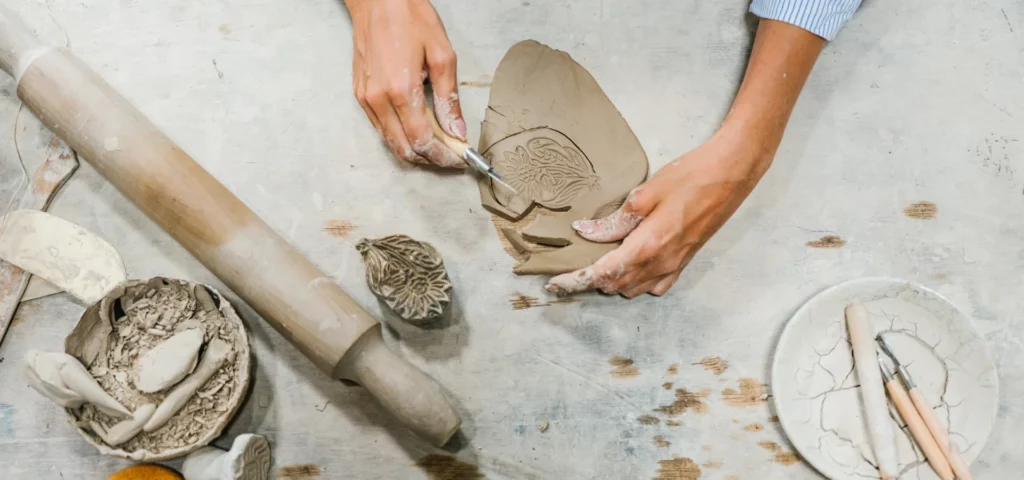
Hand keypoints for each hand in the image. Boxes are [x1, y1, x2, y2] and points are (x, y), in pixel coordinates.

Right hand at [347, 0, 465, 166]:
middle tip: (449, 155)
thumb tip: (456, 130)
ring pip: (389, 141)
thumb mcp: (442, 55)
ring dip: (413, 149)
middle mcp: (378, 99)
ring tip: (436, 144)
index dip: (442, 155)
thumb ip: (449, 98)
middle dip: (428, 158)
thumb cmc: (410, 18)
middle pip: (403, 148)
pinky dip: (398, 135)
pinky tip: (416, 128)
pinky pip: (380, 127)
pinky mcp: (359, 94)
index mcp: (401, 89)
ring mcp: (365, 98)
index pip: (422, 140)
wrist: (378, 0)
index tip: (458, 158)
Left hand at [544, 130, 771, 297]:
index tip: (554, 284)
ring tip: (598, 264)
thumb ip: (615, 219)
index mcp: (647, 245)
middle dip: (590, 280)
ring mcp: (675, 264)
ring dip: (613, 281)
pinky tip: (631, 266)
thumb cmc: (690, 176)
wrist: (732, 174)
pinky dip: (637, 283)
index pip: (602, 272)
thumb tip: (586, 232)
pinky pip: (656, 284)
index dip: (575, 281)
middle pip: (615, 284)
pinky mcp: (685, 261)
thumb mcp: (645, 194)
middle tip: (572, 267)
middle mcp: (661, 262)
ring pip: (634, 288)